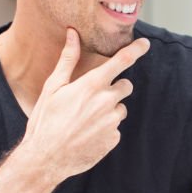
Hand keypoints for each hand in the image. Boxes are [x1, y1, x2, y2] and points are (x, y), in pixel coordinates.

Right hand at [18, 28, 149, 187]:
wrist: (46, 158)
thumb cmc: (45, 120)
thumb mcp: (52, 87)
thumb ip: (68, 59)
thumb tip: (73, 34)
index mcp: (92, 85)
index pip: (122, 61)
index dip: (136, 49)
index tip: (145, 43)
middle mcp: (107, 101)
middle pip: (126, 85)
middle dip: (115, 88)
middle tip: (93, 97)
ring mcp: (112, 121)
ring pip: (120, 108)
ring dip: (109, 110)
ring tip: (85, 120)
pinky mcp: (114, 139)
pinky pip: (115, 128)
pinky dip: (105, 129)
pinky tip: (87, 134)